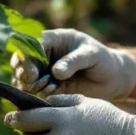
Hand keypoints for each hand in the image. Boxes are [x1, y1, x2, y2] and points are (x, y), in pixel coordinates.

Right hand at [10, 29, 135, 100]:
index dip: (27, 56)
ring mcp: (44, 71)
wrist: (113, 79)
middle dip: (23, 72)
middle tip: (32, 82)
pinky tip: (47, 95)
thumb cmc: (104, 60)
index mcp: (55, 39)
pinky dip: (35, 94)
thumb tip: (56, 72)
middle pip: (22, 60)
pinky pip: (34, 90)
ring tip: (42, 89)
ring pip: (24, 77)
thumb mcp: (92, 55)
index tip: (32, 72)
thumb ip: (74, 61)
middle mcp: (45, 54)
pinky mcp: (47, 87)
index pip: (32, 43)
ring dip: (27, 85)